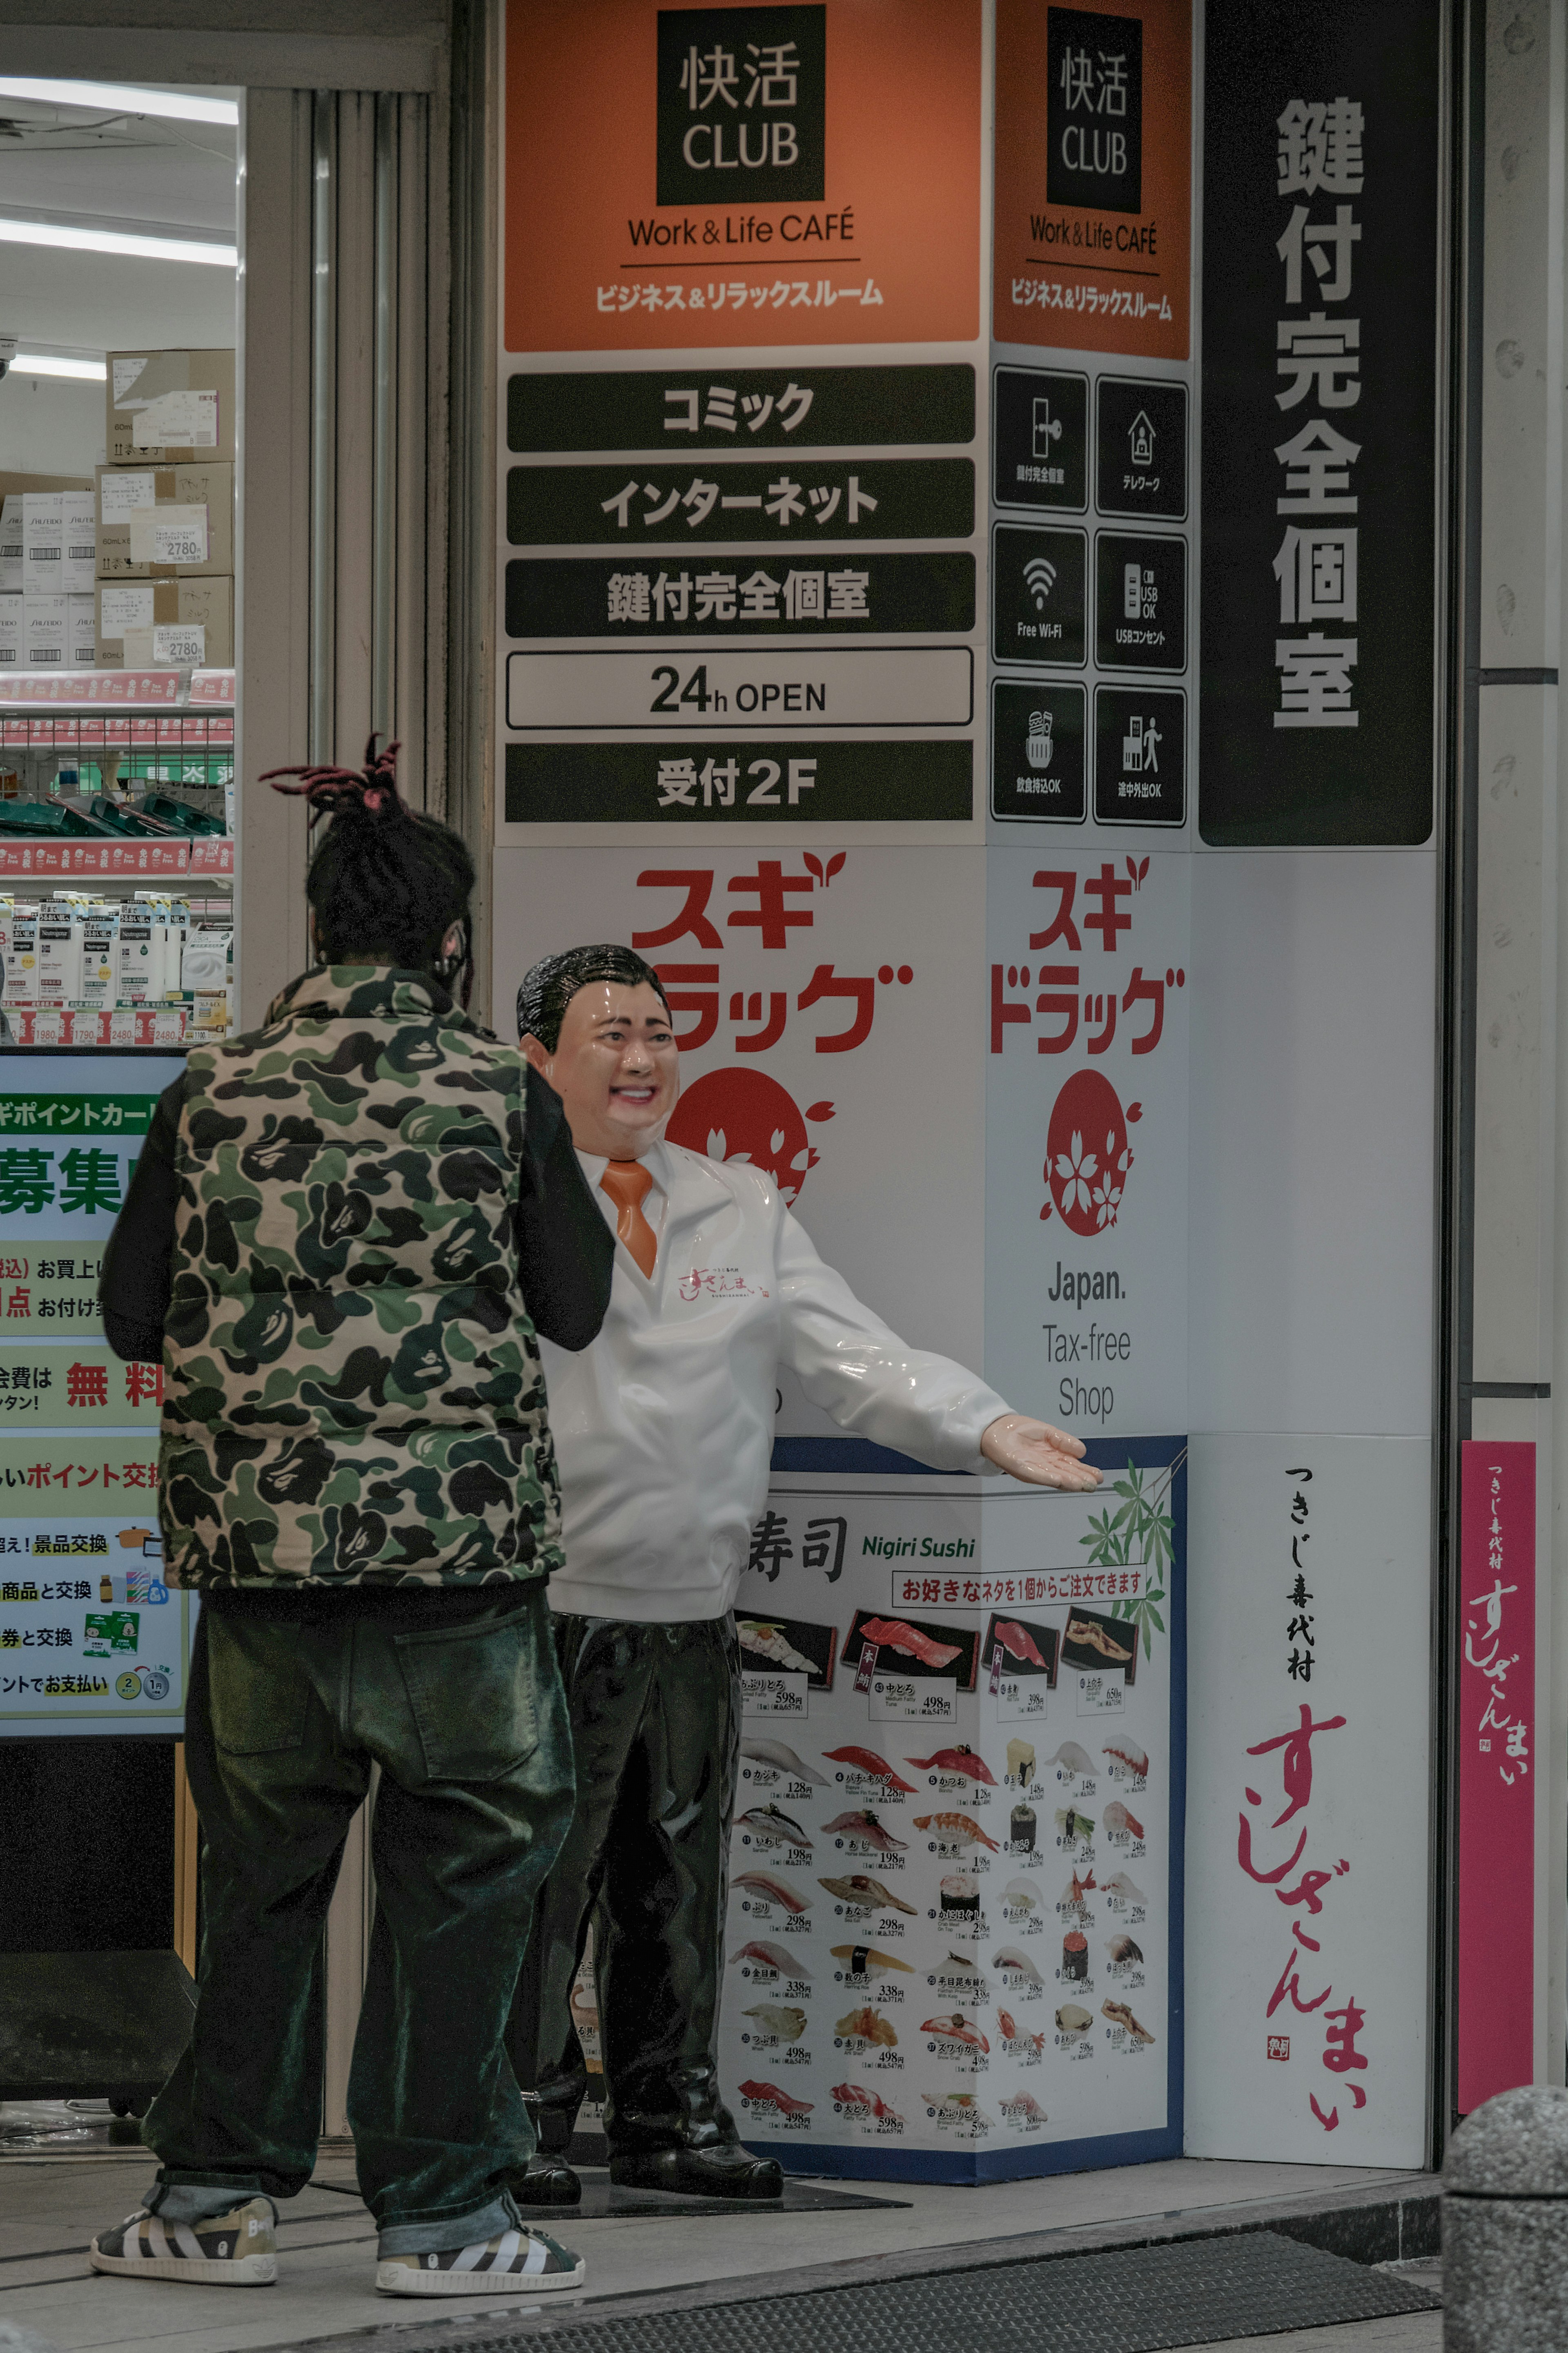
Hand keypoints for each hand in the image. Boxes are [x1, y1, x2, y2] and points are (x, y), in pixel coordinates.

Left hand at [980, 1413, 1101, 1491]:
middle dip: (1080, 1479)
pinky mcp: (1019, 1467)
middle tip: (1094, 1485)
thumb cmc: (1020, 1431)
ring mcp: (1033, 1468)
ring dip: (1067, 1481)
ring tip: (1081, 1485)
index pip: (1072, 1466)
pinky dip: (1046, 1477)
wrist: (996, 1427)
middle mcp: (1045, 1466)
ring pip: (1053, 1476)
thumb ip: (1064, 1441)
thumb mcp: (1048, 1432)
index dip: (1085, 1472)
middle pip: (1065, 1474)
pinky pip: (1035, 1473)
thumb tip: (1083, 1451)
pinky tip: (1058, 1479)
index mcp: (1053, 1457)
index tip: (1099, 1477)